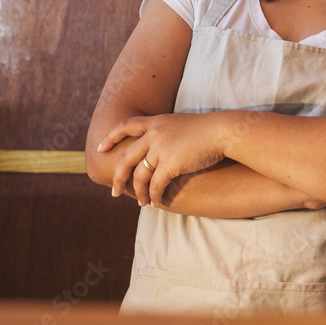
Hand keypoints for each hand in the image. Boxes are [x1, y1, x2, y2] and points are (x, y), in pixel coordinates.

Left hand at [98, 112, 226, 207]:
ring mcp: (161, 149)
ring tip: (141, 203)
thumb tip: (160, 148)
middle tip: (114, 192)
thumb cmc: (210, 129)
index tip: (101, 148)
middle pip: (127, 158)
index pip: (126, 126)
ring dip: (138, 192)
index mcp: (157, 122)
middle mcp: (155, 134)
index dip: (111, 137)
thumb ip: (168, 134)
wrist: (224, 131)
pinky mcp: (170, 164)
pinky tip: (157, 203)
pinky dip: (155, 196)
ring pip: (140, 176)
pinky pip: (156, 185)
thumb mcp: (183, 124)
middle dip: (118, 177)